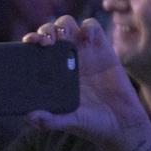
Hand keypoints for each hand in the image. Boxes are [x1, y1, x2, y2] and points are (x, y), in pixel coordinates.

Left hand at [22, 15, 150, 150]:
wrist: (120, 124)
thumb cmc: (91, 124)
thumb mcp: (68, 122)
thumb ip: (50, 120)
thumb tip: (30, 117)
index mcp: (51, 74)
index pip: (35, 50)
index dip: (31, 42)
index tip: (29, 43)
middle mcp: (65, 60)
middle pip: (49, 32)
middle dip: (45, 31)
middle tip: (46, 43)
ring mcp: (84, 53)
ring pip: (68, 25)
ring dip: (62, 25)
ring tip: (62, 38)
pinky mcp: (103, 49)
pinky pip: (92, 28)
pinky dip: (88, 26)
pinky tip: (86, 37)